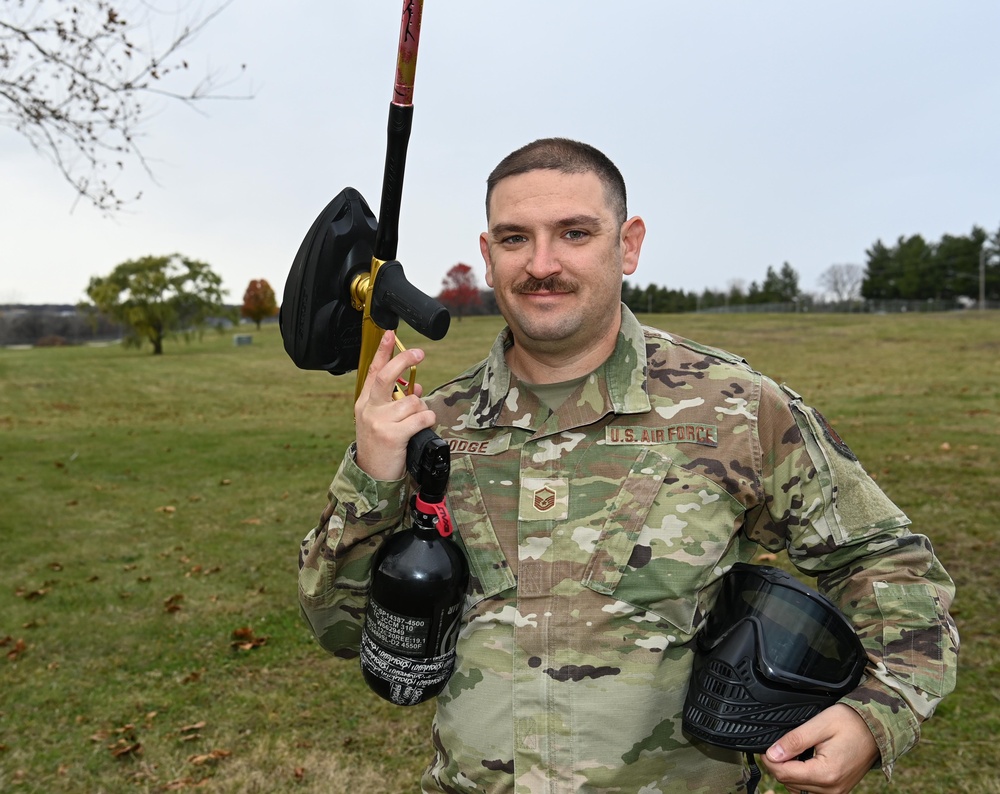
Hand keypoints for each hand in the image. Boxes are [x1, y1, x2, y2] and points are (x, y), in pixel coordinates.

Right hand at [354, 331, 436, 480]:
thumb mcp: (381, 420)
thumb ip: (395, 402)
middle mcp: (369, 409)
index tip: (390, 333)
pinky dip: (426, 420)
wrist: (372, 475)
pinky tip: (422, 426)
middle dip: (404, 361)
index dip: (382, 351)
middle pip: (386, 377)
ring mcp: (379, 422)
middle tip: (419, 353)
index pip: (373, 371)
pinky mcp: (392, 435)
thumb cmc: (380, 446)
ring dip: (420, 409)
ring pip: (411, 401)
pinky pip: (419, 418)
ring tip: (416, 422)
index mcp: (365, 403)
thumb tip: (415, 387)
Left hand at [760, 704, 878, 793]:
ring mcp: (836, 791)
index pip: (783, 774)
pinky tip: (802, 760)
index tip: (765, 747)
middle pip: (788, 783)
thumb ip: (794, 741)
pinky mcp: (838, 789)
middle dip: (777, 765)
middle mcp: (831, 788)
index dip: (769, 760)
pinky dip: (801, 777)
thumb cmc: (851, 723)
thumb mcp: (819, 725)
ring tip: (791, 751)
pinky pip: (811, 789)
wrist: (877, 728)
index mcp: (826, 773)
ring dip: (789, 772)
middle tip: (778, 745)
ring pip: (797, 788)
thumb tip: (772, 754)